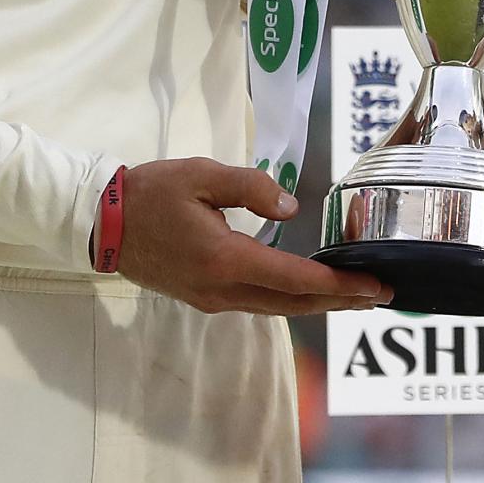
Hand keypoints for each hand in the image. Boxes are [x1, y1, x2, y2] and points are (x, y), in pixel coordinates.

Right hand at [113, 159, 390, 316]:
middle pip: (293, 303)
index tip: (374, 284)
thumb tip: (291, 208)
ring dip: (318, 303)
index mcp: (225, 259)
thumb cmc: (151, 193)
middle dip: (340, 301)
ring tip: (354, 295)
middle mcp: (222, 289)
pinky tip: (307, 290)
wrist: (103, 224)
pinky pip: (258, 303)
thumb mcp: (202, 174)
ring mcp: (212, 299)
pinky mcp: (204, 297)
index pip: (295, 279)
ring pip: (276, 308)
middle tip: (381, 294)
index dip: (339, 285)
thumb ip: (251, 187)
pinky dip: (291, 299)